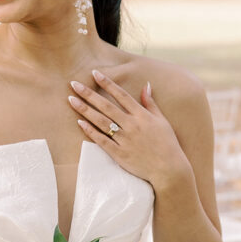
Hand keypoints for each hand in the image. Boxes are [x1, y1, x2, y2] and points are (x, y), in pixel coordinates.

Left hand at [68, 70, 188, 189]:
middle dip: (89, 94)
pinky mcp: (119, 154)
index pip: (121, 95)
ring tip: (71, 100)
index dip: (107, 83)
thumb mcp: (162, 120)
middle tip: (74, 84)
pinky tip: (80, 122)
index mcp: (142, 115)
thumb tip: (146, 85)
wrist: (169, 169)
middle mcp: (131, 125)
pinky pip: (101, 140)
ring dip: (85, 110)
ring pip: (101, 121)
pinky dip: (90, 131)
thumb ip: (151, 103)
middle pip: (106, 106)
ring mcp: (124, 140)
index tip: (94, 73)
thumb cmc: (167, 144)